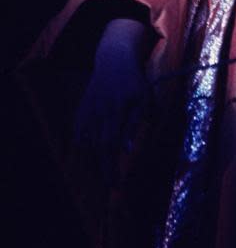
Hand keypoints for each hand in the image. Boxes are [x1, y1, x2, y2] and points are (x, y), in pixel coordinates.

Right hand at [73, 18, 152, 186]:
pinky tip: (90, 161)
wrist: (114, 60)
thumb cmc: (134, 82)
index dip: (111, 166)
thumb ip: (136, 122)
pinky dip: (81, 149)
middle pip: (97, 148)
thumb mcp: (145, 98)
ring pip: (85, 143)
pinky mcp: (81, 110)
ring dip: (92, 163)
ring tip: (103, 177)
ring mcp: (87, 111)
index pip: (110, 144)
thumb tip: (127, 148)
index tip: (116, 184)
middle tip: (111, 187)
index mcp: (117, 109)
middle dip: (103, 170)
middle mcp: (99, 112)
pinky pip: (77, 134)